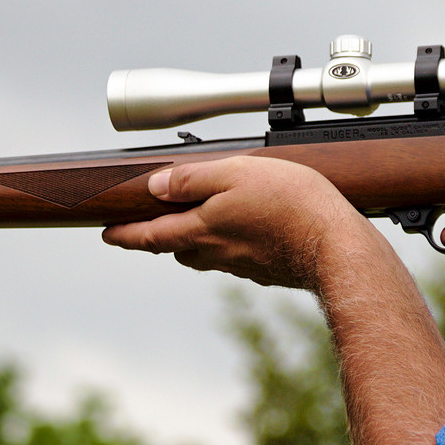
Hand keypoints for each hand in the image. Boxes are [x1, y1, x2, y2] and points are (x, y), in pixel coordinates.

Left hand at [101, 155, 373, 288]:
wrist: (337, 248)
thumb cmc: (291, 206)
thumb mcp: (236, 173)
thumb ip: (193, 178)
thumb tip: (156, 186)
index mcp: (201, 230)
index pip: (149, 235)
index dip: (124, 234)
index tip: (107, 233)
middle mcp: (217, 253)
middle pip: (176, 248)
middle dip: (157, 239)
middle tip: (147, 230)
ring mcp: (243, 266)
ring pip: (206, 256)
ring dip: (193, 245)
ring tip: (195, 230)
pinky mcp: (268, 271)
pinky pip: (237, 260)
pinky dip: (230, 249)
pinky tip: (246, 237)